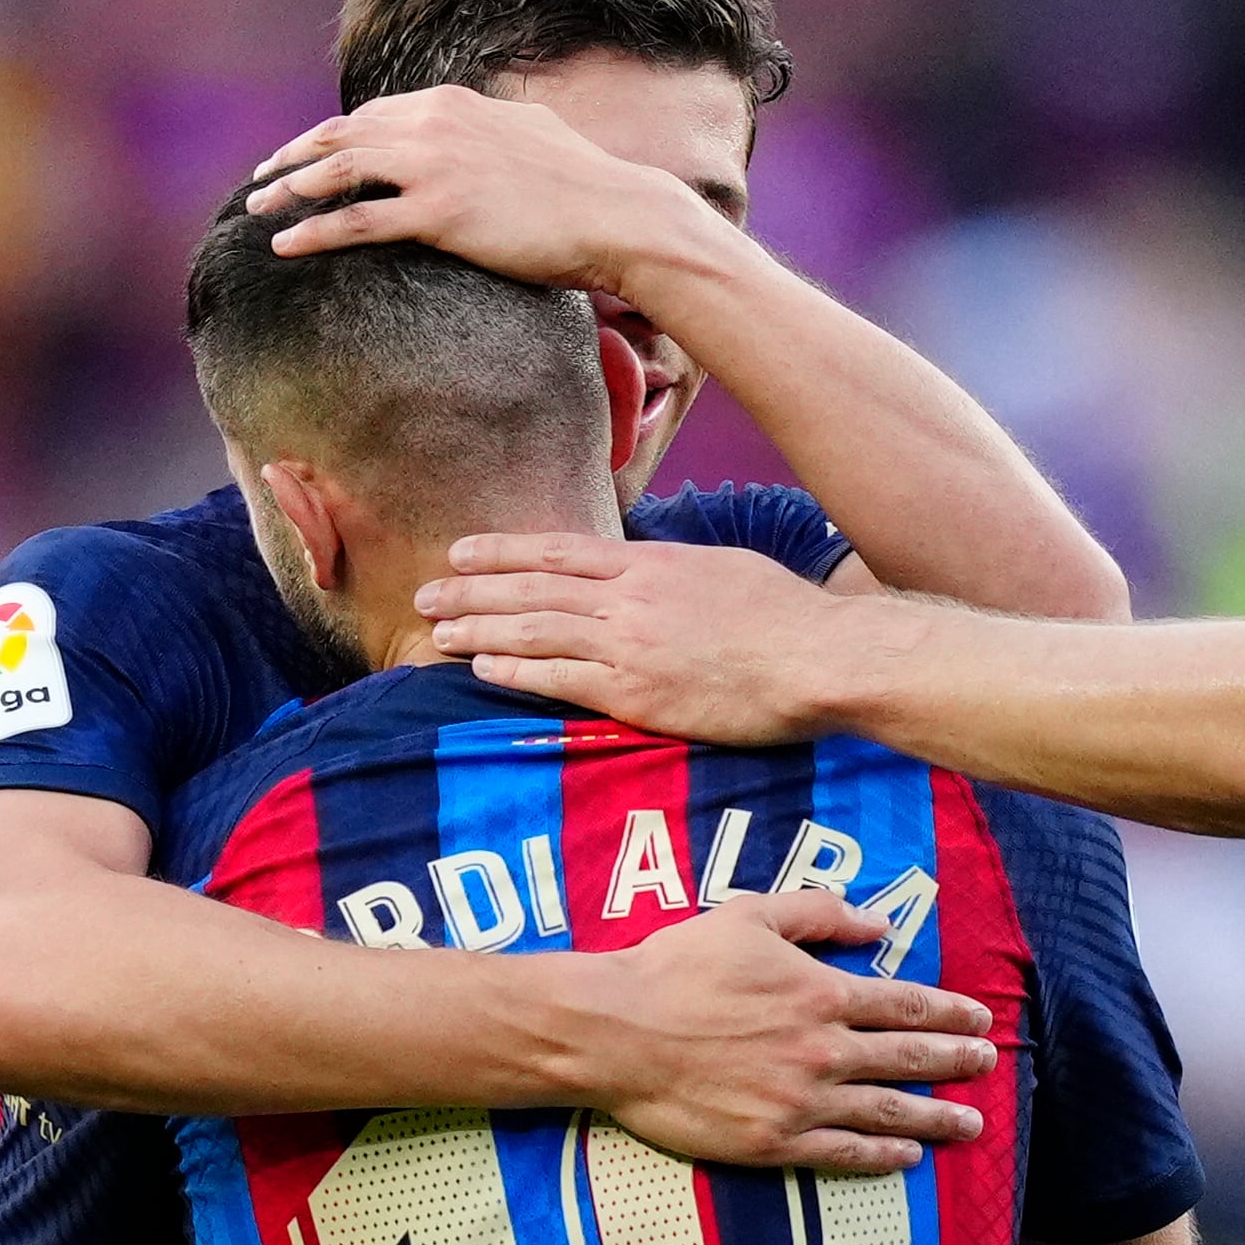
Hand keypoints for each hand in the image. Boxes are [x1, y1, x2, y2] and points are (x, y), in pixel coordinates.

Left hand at [247, 87, 703, 295]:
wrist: (621, 217)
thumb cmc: (589, 186)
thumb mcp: (535, 133)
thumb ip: (496, 127)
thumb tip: (492, 124)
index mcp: (454, 104)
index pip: (373, 114)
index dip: (331, 136)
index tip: (306, 155)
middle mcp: (435, 125)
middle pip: (342, 136)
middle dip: (294, 156)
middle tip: (263, 178)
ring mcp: (435, 167)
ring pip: (339, 172)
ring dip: (291, 189)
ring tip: (259, 209)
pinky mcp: (440, 214)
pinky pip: (358, 222)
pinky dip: (313, 231)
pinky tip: (285, 245)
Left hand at [423, 536, 861, 742]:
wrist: (818, 659)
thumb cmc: (788, 617)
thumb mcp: (726, 570)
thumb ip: (678, 571)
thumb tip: (655, 572)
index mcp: (651, 565)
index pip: (559, 552)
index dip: (503, 551)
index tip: (463, 553)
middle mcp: (629, 598)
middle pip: (531, 589)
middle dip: (472, 591)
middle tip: (426, 594)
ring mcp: (629, 645)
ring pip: (534, 631)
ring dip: (479, 631)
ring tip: (438, 634)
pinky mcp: (637, 693)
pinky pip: (560, 680)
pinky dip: (516, 673)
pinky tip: (482, 670)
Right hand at [574, 891, 995, 1174]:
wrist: (614, 1032)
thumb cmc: (675, 968)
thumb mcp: (749, 916)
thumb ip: (819, 914)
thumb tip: (878, 925)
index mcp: (822, 994)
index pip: (906, 1006)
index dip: (950, 1013)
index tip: (981, 1019)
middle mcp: (823, 1050)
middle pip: (909, 1059)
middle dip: (957, 1062)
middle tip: (989, 1065)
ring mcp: (801, 1101)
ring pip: (887, 1112)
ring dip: (937, 1117)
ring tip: (972, 1124)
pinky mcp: (772, 1142)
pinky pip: (842, 1152)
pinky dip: (882, 1156)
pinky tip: (909, 1158)